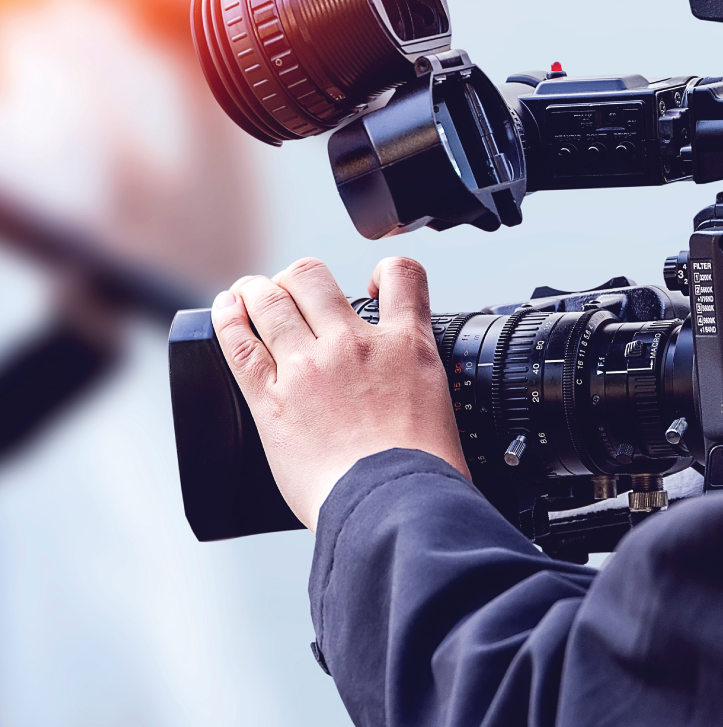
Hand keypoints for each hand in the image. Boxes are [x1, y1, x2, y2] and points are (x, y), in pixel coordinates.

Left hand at [210, 257, 469, 531]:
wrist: (397, 504)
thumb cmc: (424, 472)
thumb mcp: (440, 407)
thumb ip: (417, 384)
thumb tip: (410, 394)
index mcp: (405, 345)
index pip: (403, 276)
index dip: (385, 272)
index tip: (373, 286)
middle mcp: (354, 344)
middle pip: (313, 276)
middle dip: (299, 278)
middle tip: (295, 293)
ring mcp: (309, 366)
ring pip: (271, 299)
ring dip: (258, 290)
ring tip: (252, 293)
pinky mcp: (270, 399)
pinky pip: (238, 343)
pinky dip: (228, 318)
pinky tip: (227, 308)